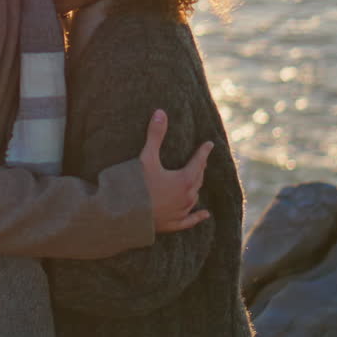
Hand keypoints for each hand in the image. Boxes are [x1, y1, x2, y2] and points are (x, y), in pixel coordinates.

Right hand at [140, 109, 212, 232]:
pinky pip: (190, 220)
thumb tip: (160, 112)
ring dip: (196, 187)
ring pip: (194, 197)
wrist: (127, 215)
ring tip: (197, 180)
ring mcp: (180, 211)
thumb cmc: (137, 185)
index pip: (198, 162)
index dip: (203, 151)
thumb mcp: (146, 157)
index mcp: (183, 180)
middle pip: (198, 179)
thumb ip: (155, 135)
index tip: (209, 144)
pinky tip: (205, 214)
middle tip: (202, 159)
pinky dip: (198, 216)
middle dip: (200, 167)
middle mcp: (186, 196)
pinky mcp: (173, 224)